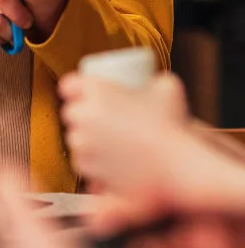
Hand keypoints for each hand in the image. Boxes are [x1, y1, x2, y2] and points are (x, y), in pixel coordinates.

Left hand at [59, 73, 188, 195]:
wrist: (178, 165)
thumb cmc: (174, 125)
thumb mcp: (168, 88)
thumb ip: (156, 80)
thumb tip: (154, 80)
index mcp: (96, 90)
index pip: (69, 85)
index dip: (75, 90)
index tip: (85, 95)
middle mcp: (83, 115)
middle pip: (69, 113)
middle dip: (81, 116)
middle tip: (102, 121)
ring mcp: (83, 143)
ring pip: (74, 139)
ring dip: (86, 140)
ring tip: (108, 144)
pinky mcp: (87, 168)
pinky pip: (82, 163)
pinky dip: (92, 164)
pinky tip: (108, 163)